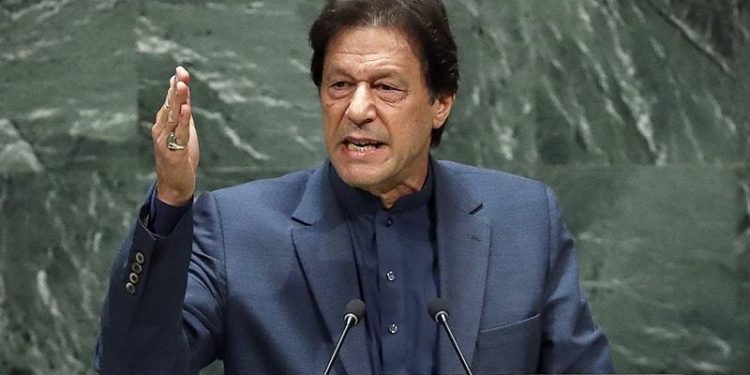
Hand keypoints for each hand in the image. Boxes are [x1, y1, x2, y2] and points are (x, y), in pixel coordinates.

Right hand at [152, 66, 198, 205]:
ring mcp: (164, 140)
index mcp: (164, 123)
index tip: (180, 69)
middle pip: (170, 105)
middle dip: (176, 88)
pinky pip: (179, 133)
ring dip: (178, 100)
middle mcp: (161, 129)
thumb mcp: (184, 131)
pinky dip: (182, 120)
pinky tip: (186, 109)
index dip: (175, 85)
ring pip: (173, 116)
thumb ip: (183, 113)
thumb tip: (184, 93)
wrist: (174, 185)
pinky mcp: (172, 151)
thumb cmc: (179, 158)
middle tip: (182, 72)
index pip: (170, 100)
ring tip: (182, 85)